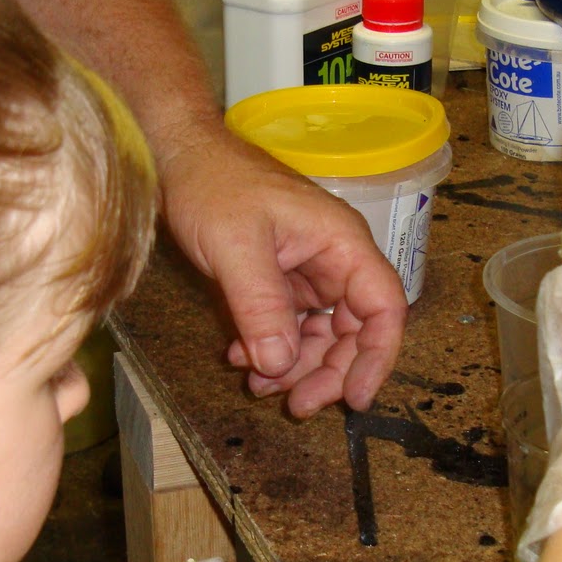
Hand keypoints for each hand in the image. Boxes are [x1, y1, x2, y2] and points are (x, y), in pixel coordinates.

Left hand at [157, 124, 406, 417]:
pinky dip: (269, 349)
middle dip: (326, 373)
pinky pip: (286, 326)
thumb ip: (261, 306)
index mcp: (341, 244)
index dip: (377, 357)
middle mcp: (333, 260)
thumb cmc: (212, 185)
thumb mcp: (236, 247)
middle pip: (352, 332)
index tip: (355, 399)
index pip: (384, 308)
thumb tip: (281, 364)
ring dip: (293, 367)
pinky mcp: (278, 279)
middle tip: (296, 407)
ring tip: (256, 385)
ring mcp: (306, 271)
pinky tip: (239, 359)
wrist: (178, 155)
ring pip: (318, 336)